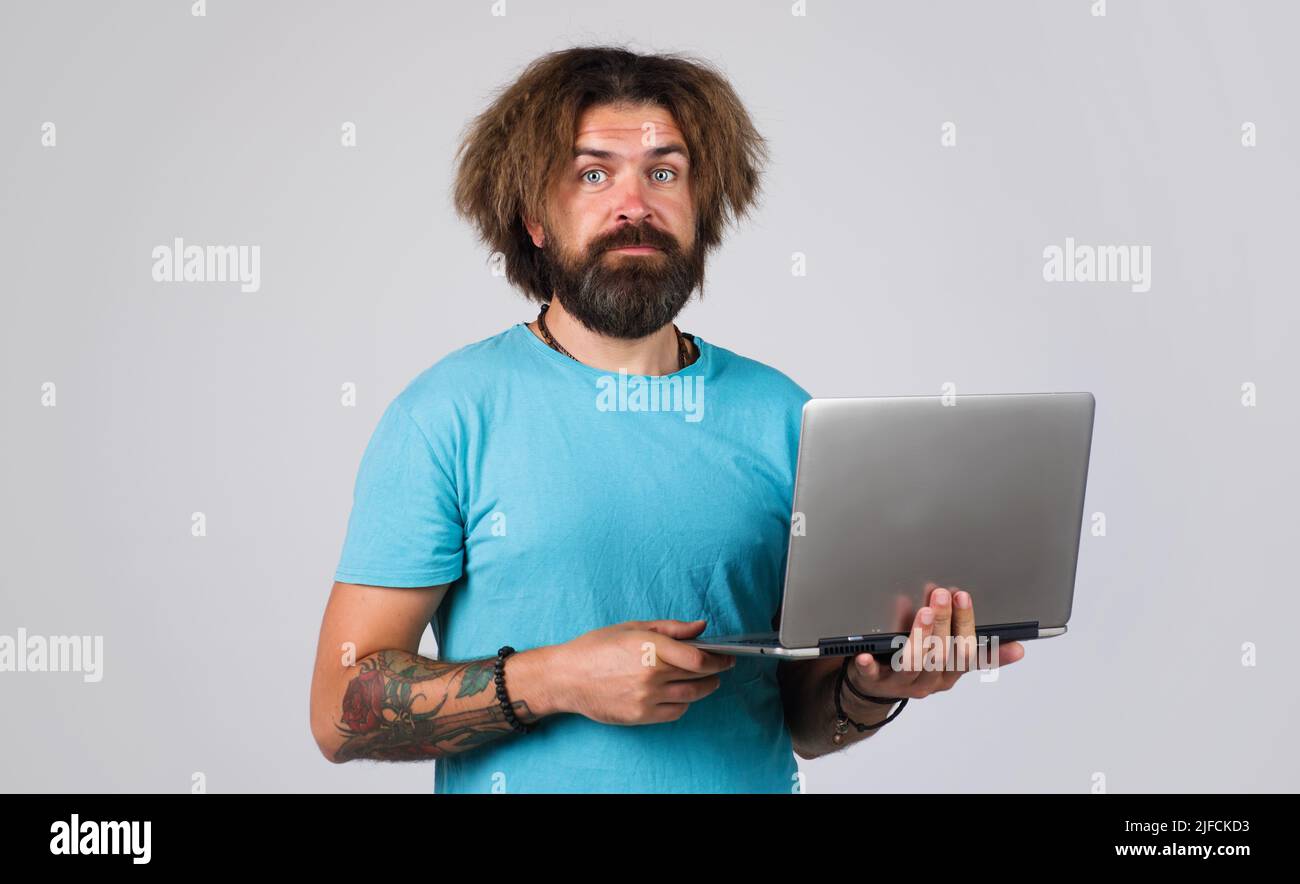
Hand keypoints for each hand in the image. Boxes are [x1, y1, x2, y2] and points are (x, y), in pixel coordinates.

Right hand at [545, 618, 735, 724]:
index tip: (726, 657)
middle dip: (715, 672)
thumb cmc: (597, 647)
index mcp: (651, 647)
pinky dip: (684, 703)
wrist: (567, 677)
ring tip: (707, 682)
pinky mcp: (640, 715)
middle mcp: (651, 674)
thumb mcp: (633, 627)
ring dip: (704, 689)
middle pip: (699, 677)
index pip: (699, 659)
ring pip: (691, 696)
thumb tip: (701, 627)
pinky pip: (675, 712)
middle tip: (721, 667)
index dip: (719, 659)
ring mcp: (646, 697)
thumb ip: (671, 628)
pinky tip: (681, 694)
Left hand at [845, 584, 1024, 700]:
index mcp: (947, 674)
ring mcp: (901, 684)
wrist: (878, 686)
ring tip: (923, 612)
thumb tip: (959, 597)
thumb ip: (948, 628)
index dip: (965, 624)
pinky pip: (872, 675)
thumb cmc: (912, 662)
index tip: (962, 596)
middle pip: (941, 657)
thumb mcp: (937, 649)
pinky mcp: (874, 683)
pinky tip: (866, 654)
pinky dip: (869, 665)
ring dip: (920, 636)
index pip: (965, 653)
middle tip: (941, 595)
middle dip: (943, 622)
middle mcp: (927, 682)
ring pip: (913, 664)